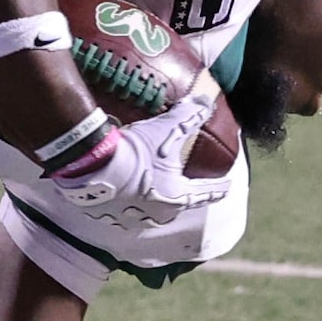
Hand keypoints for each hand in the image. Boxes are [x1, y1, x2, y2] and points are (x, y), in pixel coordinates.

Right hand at [44, 73, 233, 227]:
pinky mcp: (107, 217)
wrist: (93, 166)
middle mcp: (158, 214)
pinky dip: (122, 202)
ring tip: (148, 191)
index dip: (217, 188)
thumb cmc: (136, 151)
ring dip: (150, 201)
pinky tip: (118, 193)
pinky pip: (119, 211)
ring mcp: (131, 218)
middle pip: (175, 206)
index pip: (204, 193)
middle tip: (181, 187)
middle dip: (179, 197)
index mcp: (177, 197)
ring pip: (148, 212)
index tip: (228, 188)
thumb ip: (189, 117)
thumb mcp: (166, 129)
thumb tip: (207, 103)